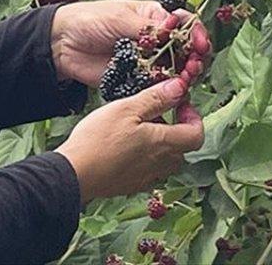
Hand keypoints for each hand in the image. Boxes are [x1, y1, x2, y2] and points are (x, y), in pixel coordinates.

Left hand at [49, 0, 197, 86]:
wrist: (62, 44)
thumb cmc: (89, 20)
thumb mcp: (119, 18)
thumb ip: (147, 28)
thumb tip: (173, 31)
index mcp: (154, 17)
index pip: (185, 23)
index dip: (196, 33)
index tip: (200, 44)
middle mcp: (155, 39)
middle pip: (186, 49)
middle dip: (195, 57)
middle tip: (194, 65)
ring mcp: (148, 60)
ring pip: (176, 70)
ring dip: (185, 75)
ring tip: (186, 79)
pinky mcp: (137, 79)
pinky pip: (158, 86)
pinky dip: (168, 90)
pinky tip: (173, 91)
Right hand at [55, 78, 203, 202]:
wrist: (74, 174)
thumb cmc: (99, 139)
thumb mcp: (126, 109)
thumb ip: (156, 98)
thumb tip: (181, 87)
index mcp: (164, 143)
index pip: (197, 134)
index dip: (193, 117)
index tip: (178, 104)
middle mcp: (161, 164)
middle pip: (184, 148)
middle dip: (177, 128)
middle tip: (159, 113)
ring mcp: (147, 178)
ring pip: (167, 161)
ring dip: (162, 144)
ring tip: (141, 130)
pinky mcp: (133, 185)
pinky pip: (150, 170)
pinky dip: (147, 158)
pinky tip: (127, 147)